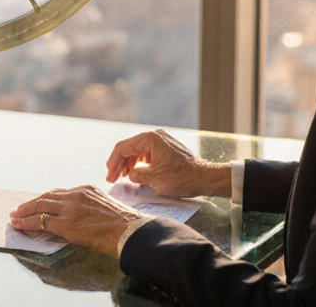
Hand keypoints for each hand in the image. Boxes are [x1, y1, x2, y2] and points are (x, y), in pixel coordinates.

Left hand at [9, 186, 142, 256]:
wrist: (130, 231)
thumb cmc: (124, 224)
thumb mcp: (106, 207)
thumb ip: (91, 207)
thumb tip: (84, 218)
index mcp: (86, 189)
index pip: (60, 193)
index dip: (46, 199)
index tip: (38, 203)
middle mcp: (75, 195)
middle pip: (46, 197)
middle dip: (31, 203)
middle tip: (19, 208)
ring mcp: (69, 209)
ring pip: (40, 207)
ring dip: (24, 212)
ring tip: (15, 216)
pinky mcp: (66, 224)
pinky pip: (41, 222)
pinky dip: (27, 223)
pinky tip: (19, 225)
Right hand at [104, 129, 229, 197]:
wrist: (205, 178)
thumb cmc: (182, 177)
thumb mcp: (154, 178)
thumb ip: (136, 175)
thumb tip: (130, 175)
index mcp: (150, 139)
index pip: (123, 148)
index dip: (113, 163)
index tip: (110, 176)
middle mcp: (155, 136)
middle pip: (129, 147)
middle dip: (119, 163)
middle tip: (113, 178)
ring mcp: (162, 141)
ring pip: (138, 150)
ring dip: (129, 163)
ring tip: (124, 177)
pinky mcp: (167, 148)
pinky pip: (147, 153)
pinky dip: (139, 162)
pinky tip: (137, 172)